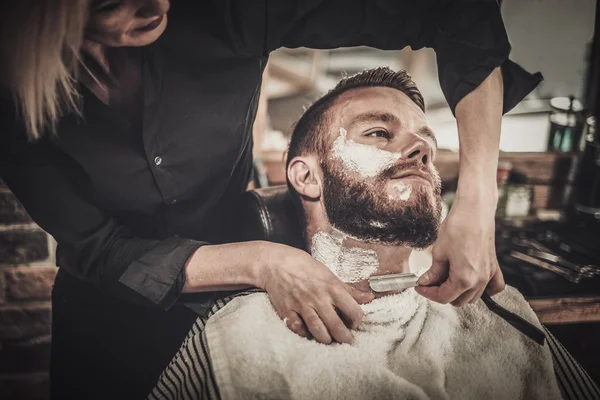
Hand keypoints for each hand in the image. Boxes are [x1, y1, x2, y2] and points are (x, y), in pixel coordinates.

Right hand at [256, 242, 373, 343]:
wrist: (275, 263)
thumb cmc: (304, 266)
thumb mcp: (329, 274)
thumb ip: (348, 289)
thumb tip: (368, 298)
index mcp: (332, 287)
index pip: (353, 311)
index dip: (357, 321)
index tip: (355, 323)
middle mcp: (318, 298)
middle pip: (337, 326)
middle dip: (345, 338)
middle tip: (346, 340)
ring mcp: (302, 306)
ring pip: (318, 331)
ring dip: (327, 339)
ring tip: (329, 340)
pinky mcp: (287, 311)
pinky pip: (299, 329)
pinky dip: (305, 334)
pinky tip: (308, 332)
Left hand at [415, 198, 504, 305]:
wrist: (475, 210)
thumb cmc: (458, 227)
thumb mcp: (439, 252)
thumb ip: (433, 272)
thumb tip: (426, 282)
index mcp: (464, 279)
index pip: (443, 297)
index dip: (428, 293)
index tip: (419, 287)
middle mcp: (479, 281)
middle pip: (458, 300)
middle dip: (441, 293)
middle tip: (429, 282)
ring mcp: (488, 275)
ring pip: (472, 296)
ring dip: (458, 292)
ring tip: (445, 279)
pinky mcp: (494, 267)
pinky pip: (493, 287)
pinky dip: (483, 290)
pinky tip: (471, 283)